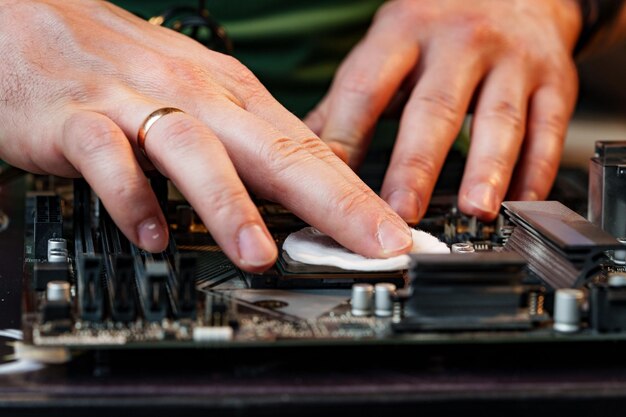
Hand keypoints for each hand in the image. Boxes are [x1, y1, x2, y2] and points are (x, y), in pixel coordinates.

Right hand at [0, 0, 412, 271]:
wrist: (31, 23)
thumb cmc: (124, 67)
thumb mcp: (201, 98)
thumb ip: (245, 148)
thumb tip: (300, 196)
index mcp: (233, 96)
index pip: (309, 149)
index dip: (357, 196)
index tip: (393, 235)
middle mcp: (196, 97)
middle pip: (275, 149)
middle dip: (332, 202)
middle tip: (372, 245)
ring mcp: (138, 105)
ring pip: (196, 151)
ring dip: (231, 206)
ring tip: (261, 256)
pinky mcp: (78, 119)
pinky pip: (108, 159)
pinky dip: (132, 197)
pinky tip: (151, 234)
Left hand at [305, 0, 581, 221]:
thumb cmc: (437, 28)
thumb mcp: (386, 47)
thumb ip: (348, 100)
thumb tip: (306, 151)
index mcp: (403, 33)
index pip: (366, 89)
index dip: (346, 138)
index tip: (332, 187)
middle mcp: (458, 43)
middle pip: (433, 108)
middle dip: (416, 165)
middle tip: (401, 212)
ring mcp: (510, 60)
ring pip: (498, 119)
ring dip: (487, 169)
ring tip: (473, 211)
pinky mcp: (552, 80)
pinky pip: (548, 128)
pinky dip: (535, 170)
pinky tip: (519, 202)